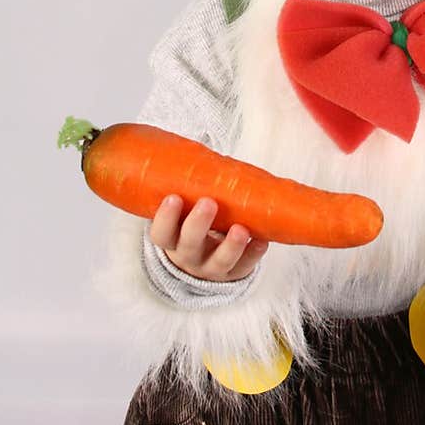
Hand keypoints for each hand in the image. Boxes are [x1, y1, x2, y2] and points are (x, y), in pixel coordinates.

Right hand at [149, 195, 268, 282]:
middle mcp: (189, 256)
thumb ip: (190, 188)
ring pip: (219, 261)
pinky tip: (262, 240)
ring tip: (240, 229)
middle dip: (198, 225)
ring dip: (231, 245)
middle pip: (189, 245)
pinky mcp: (235, 273)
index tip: (173, 197)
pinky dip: (254, 253)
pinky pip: (245, 266)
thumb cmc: (193, 224)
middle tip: (208, 203)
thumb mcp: (185, 210)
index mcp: (172, 240)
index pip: (161, 234)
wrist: (205, 262)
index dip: (165, 218)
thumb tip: (199, 150)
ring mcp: (212, 267)